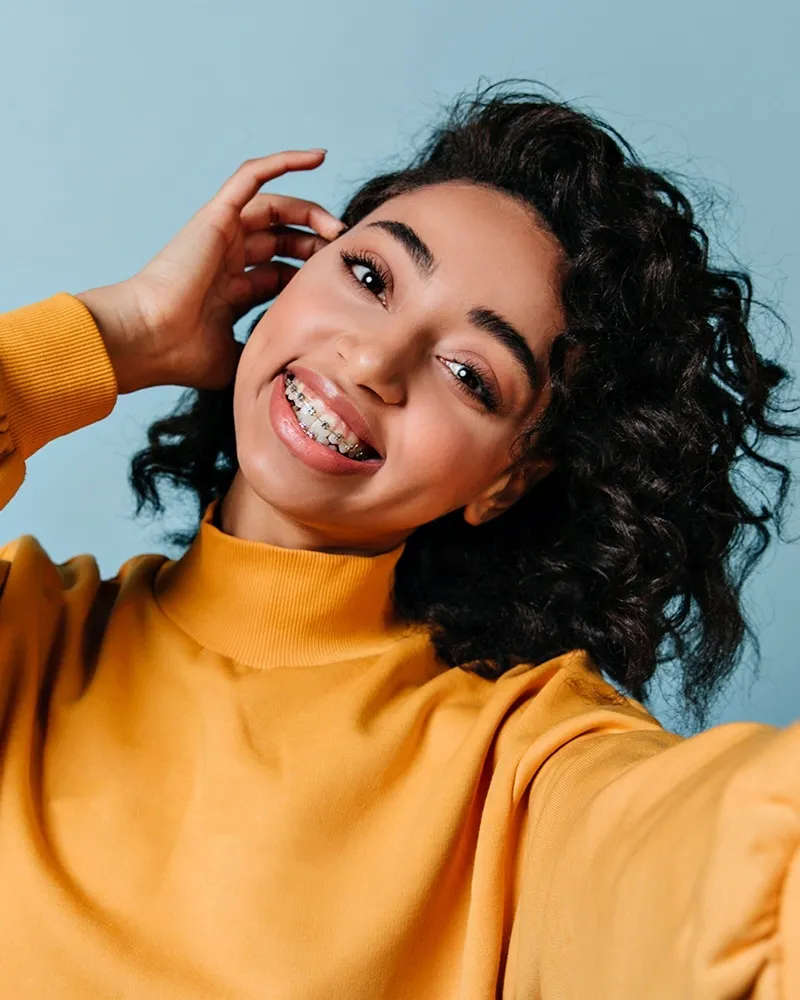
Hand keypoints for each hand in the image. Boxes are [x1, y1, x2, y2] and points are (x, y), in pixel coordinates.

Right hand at [77, 150, 344, 393]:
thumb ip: (262, 354)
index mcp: (229, 292)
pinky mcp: (216, 216)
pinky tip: (319, 157)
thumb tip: (293, 368)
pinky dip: (283, 162)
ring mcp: (220, 236)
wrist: (150, 339)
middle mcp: (225, 260)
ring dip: (310, 212)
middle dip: (315, 245)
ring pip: (274, 209)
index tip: (340, 286)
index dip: (310, 276)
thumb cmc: (183, 355)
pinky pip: (251, 177)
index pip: (280, 274)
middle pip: (282, 241)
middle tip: (343, 254)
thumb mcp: (237, 359)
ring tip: (338, 226)